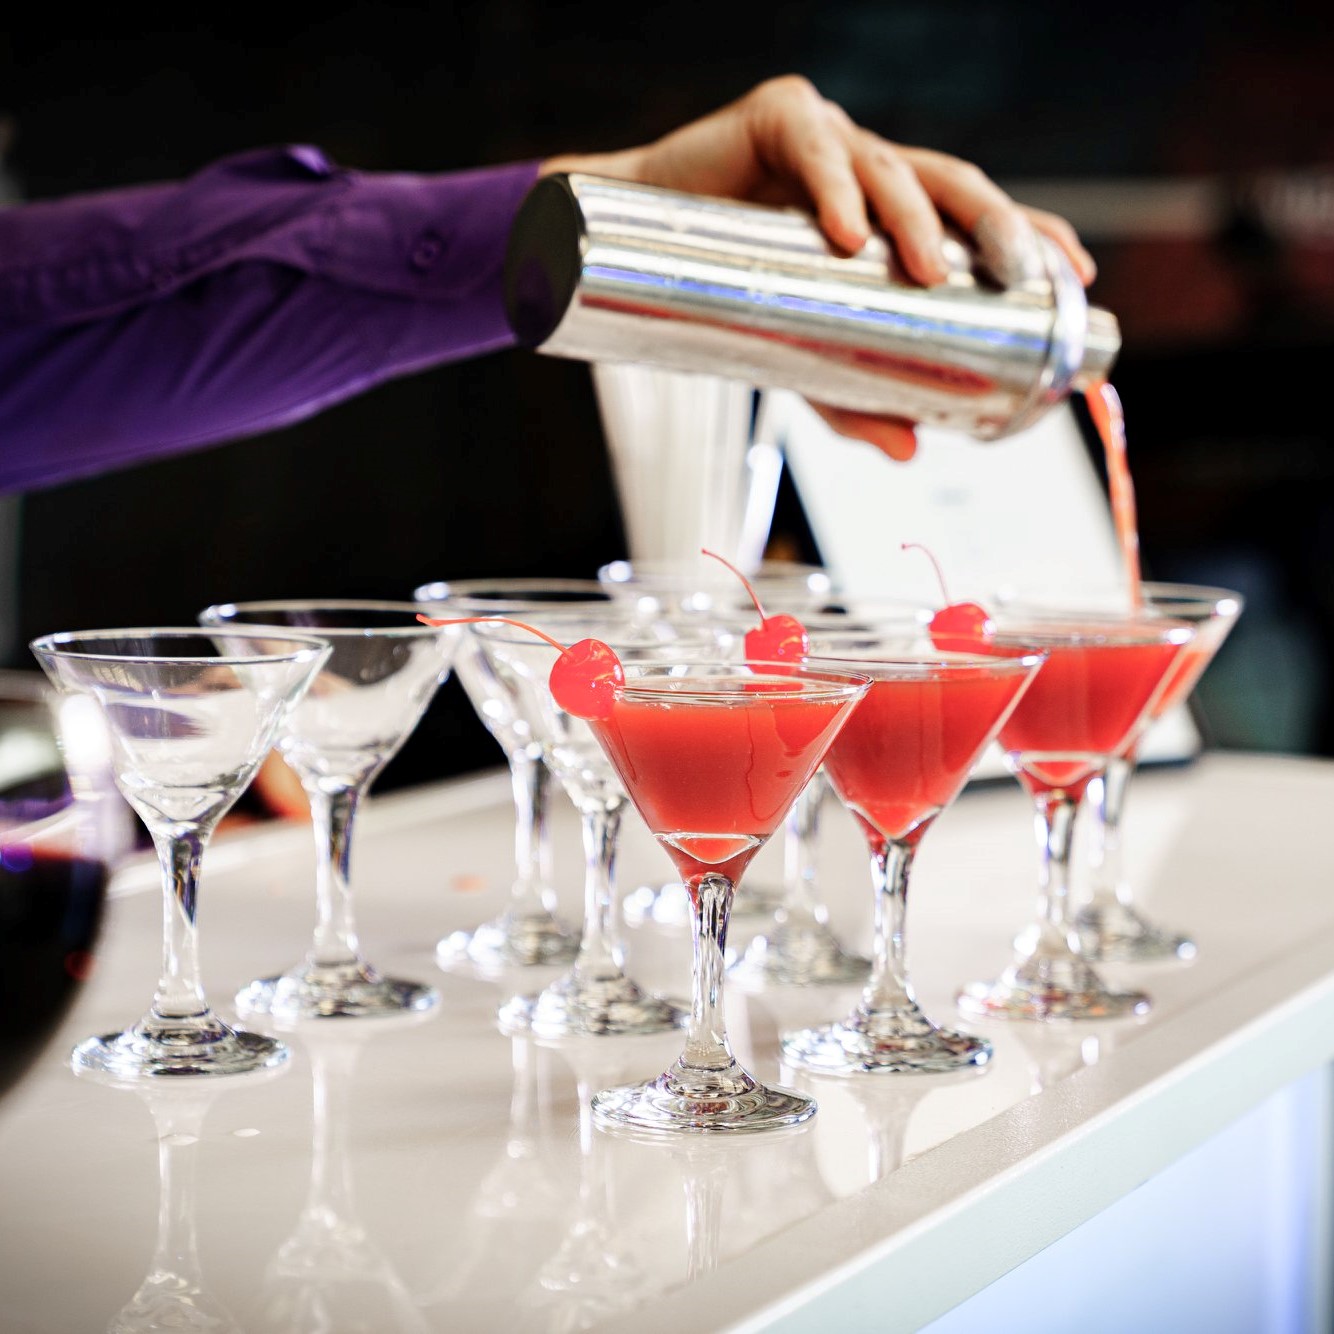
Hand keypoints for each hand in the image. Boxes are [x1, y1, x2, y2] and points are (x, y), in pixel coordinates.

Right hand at [542, 75, 1095, 462]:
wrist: (632, 256)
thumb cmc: (726, 295)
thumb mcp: (801, 357)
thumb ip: (852, 397)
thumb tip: (912, 450)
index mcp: (889, 214)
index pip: (977, 217)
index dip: (1031, 236)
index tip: (1075, 278)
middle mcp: (869, 169)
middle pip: (954, 182)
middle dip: (997, 224)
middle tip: (1020, 275)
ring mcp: (826, 138)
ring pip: (889, 166)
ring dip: (915, 217)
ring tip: (926, 270)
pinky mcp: (773, 119)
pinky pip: (812, 146)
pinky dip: (831, 189)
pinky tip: (845, 231)